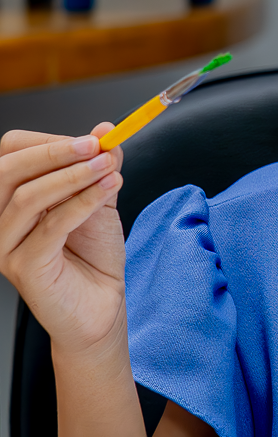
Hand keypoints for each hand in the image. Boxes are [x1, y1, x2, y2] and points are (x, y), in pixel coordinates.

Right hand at [0, 125, 126, 354]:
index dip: (50, 141)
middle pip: (8, 170)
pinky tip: (108, 189)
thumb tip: (104, 131)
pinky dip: (82, 202)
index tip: (93, 138)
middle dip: (55, 152)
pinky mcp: (23, 267)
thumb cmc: (92, 256)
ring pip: (28, 197)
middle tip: (96, 146)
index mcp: (10, 197)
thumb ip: (98, 167)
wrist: (101, 305)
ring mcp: (5, 245)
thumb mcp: (99, 200)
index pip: (13, 153)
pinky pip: (51, 225)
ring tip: (108, 168)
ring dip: (74, 176)